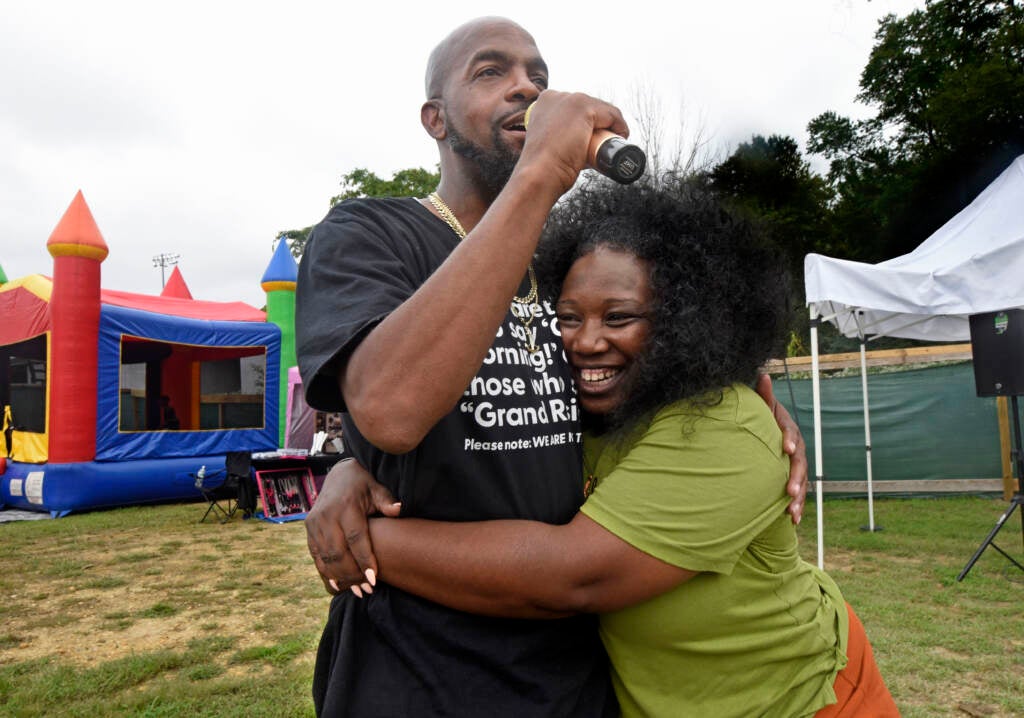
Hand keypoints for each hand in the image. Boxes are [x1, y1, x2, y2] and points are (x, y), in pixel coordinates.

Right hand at [305, 458, 401, 595]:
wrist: (338, 475)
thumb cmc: (363, 485)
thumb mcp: (377, 489)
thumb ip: (387, 501)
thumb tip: (399, 510)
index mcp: (346, 505)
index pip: (355, 538)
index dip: (364, 560)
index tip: (374, 579)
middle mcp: (327, 515)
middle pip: (338, 553)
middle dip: (353, 575)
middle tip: (367, 590)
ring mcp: (315, 524)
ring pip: (325, 558)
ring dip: (340, 578)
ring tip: (357, 591)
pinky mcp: (309, 530)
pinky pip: (316, 557)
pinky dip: (326, 573)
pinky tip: (339, 587)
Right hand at [517, 90, 630, 196]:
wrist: (538, 174)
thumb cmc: (542, 169)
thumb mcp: (546, 146)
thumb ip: (556, 139)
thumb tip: (577, 149)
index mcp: (544, 103)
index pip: (575, 109)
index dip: (587, 125)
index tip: (592, 141)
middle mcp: (555, 96)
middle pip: (589, 107)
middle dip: (599, 125)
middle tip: (601, 146)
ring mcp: (570, 99)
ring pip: (602, 109)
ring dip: (610, 126)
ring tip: (610, 146)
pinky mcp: (584, 108)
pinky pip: (612, 114)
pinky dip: (620, 126)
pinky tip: (620, 138)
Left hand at [755, 374, 807, 524]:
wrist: (770, 438)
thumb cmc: (764, 421)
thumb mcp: (764, 408)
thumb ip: (763, 394)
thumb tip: (763, 373)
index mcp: (788, 430)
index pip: (790, 433)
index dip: (788, 439)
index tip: (785, 448)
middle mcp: (797, 449)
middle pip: (799, 463)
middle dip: (795, 477)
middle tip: (787, 490)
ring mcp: (798, 466)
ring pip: (802, 483)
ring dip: (798, 498)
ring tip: (792, 512)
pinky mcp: (795, 481)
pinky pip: (799, 495)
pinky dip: (798, 508)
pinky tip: (794, 521)